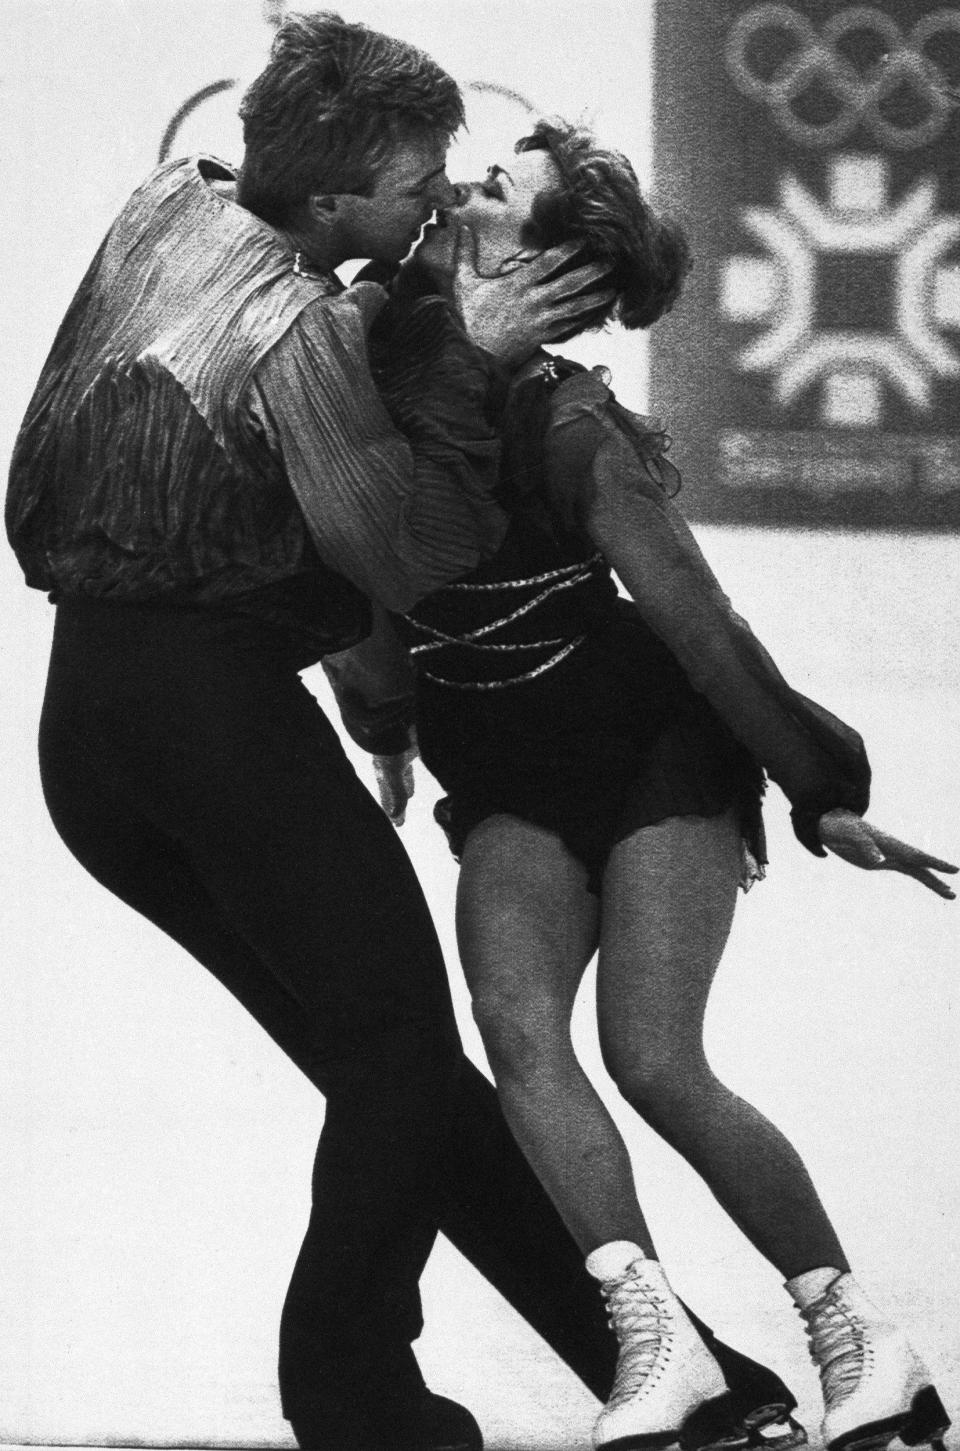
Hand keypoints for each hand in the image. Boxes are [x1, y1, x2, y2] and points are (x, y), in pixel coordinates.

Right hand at [373, 745, 417, 826]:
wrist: (394, 725)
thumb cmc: (390, 751)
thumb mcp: (393, 774)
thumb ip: (397, 794)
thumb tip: (395, 815)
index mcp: (384, 778)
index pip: (388, 799)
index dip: (392, 811)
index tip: (397, 824)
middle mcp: (389, 772)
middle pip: (394, 792)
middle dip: (397, 804)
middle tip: (400, 816)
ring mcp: (398, 762)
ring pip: (402, 780)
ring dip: (404, 789)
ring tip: (409, 796)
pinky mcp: (407, 753)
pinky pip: (408, 768)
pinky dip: (410, 776)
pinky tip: (411, 775)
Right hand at [452, 226, 614, 364]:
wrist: (472, 355)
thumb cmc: (467, 318)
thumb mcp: (463, 283)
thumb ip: (464, 253)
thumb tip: (461, 227)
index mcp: (517, 285)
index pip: (548, 263)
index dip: (568, 250)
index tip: (585, 239)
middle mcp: (533, 301)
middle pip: (569, 284)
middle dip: (592, 272)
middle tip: (612, 262)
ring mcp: (540, 321)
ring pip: (574, 308)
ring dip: (595, 298)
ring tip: (614, 290)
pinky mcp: (541, 337)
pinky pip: (567, 327)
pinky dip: (582, 320)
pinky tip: (595, 314)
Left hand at [818, 808, 956, 899]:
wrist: (831, 823)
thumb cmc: (842, 828)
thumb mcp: (852, 837)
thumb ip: (865, 847)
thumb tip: (879, 861)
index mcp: (890, 844)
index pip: (917, 856)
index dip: (935, 863)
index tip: (954, 870)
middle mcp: (894, 850)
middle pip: (921, 867)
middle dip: (937, 879)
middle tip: (953, 895)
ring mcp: (890, 856)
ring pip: (917, 870)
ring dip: (933, 881)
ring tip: (951, 894)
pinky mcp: (883, 861)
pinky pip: (907, 869)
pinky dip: (920, 876)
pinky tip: (931, 883)